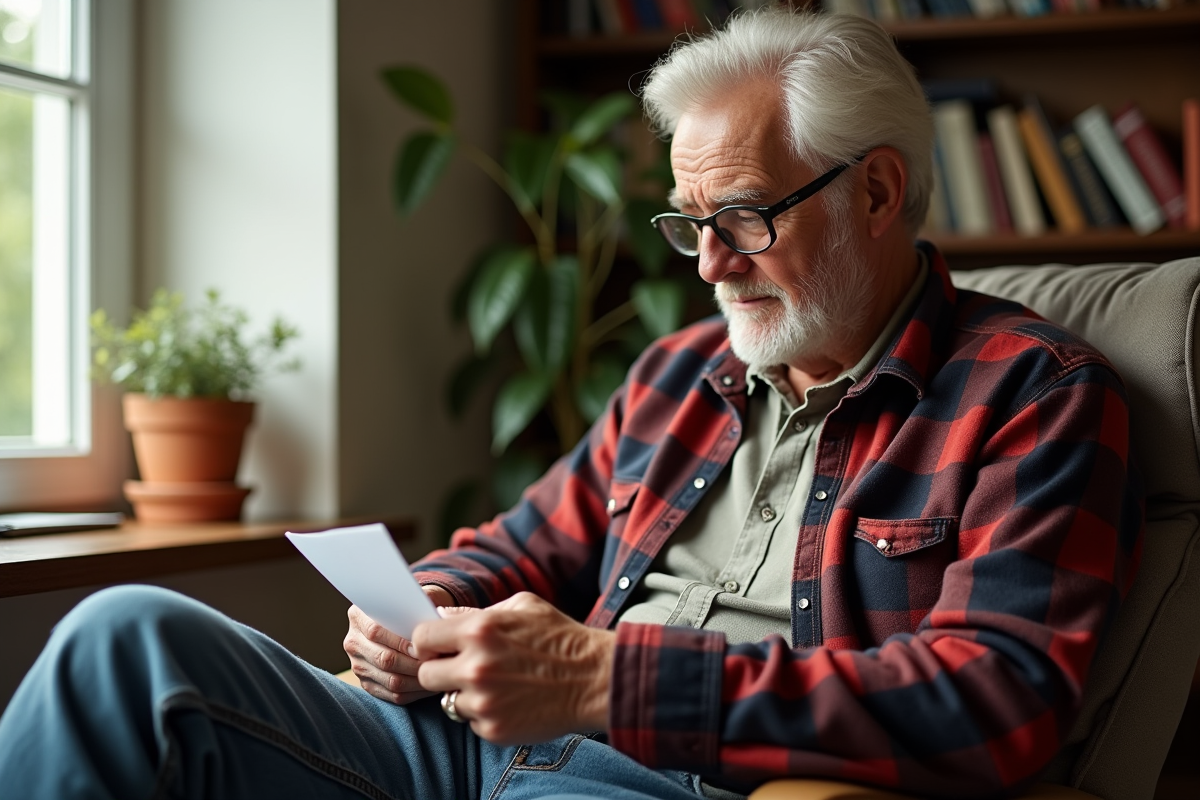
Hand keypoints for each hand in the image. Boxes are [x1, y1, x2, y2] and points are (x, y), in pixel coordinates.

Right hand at [343, 584, 455, 703]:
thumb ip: (419, 602)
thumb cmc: (412, 607)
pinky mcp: (368, 684)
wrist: (402, 621)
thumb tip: (434, 617)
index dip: (400, 641)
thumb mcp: (413, 597)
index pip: (375, 631)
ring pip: (390, 681)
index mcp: (358, 616)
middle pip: (383, 659)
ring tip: (437, 673)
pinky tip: (430, 684)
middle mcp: (353, 642)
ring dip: (417, 680)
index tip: (421, 644)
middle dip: (413, 663)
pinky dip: (415, 692)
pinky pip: (392, 695)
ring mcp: (359, 665)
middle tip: (435, 662)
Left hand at [413, 591, 613, 744]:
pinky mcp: (494, 728)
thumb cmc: (559, 637)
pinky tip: (511, 701)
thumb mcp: (521, 606)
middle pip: (425, 675)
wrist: (594, 679)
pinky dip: (486, 714)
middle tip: (462, 668)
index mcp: (478, 630)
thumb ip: (477, 611)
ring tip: (497, 685)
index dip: (428, 642)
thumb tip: (443, 618)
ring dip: (466, 694)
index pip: (421, 638)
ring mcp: (484, 702)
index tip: (437, 646)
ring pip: (449, 701)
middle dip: (440, 670)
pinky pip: (472, 722)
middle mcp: (476, 667)